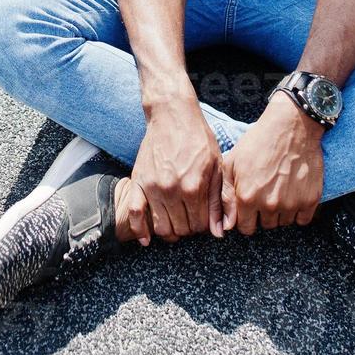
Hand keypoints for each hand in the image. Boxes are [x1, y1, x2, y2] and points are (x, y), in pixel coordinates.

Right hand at [126, 100, 225, 243]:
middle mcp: (173, 190)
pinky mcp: (138, 181)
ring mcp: (153, 187)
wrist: (173, 115)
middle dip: (188, 228)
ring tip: (175, 220)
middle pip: (180, 229)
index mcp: (194, 188)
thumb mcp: (217, 167)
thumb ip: (220, 201)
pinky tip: (145, 239)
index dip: (203, 226)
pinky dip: (139, 229)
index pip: (199, 226)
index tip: (203, 218)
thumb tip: (220, 231)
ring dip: (169, 230)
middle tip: (190, 217)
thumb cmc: (199, 139)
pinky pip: (135, 213)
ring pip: (160, 227)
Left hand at [220, 91, 324, 234]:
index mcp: (247, 197)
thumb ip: (226, 196)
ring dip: (281, 212)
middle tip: (266, 192)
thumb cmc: (258, 142)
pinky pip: (303, 220)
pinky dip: (299, 210)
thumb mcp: (232, 163)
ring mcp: (292, 204)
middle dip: (263, 213)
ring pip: (283, 223)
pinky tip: (294, 192)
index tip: (250, 205)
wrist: (291, 126)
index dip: (246, 217)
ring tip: (280, 188)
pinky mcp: (310, 199)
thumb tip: (225, 226)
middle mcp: (269, 205)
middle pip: (265, 225)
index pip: (245, 227)